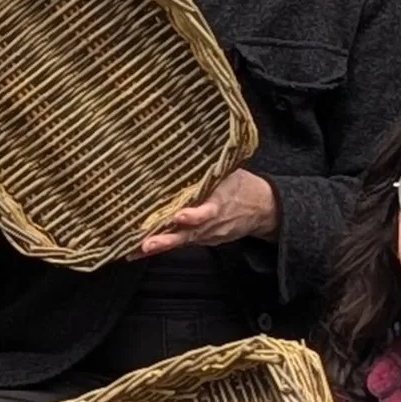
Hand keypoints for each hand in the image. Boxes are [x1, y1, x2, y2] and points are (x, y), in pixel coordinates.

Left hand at [135, 169, 278, 256]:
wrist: (263, 209)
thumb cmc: (241, 186)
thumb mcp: (228, 173)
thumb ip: (207, 171)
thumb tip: (182, 151)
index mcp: (220, 202)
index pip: (207, 211)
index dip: (194, 215)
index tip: (179, 216)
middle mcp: (212, 223)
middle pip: (188, 233)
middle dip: (167, 240)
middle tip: (147, 244)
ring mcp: (207, 234)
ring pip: (182, 241)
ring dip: (160, 245)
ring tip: (137, 250)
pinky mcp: (203, 240)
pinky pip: (182, 243)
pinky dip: (163, 247)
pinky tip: (142, 250)